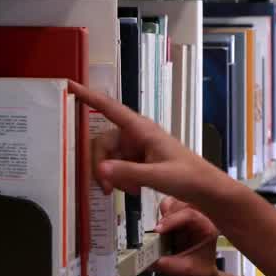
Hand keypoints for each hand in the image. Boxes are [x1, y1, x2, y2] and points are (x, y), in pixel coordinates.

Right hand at [69, 80, 232, 207]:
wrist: (204, 189)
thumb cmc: (188, 177)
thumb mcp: (158, 176)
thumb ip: (128, 172)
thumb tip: (100, 169)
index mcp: (141, 129)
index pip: (109, 108)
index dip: (88, 96)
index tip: (70, 85)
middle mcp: (136, 134)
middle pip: (103, 143)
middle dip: (101, 166)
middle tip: (106, 189)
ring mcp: (136, 148)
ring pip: (109, 158)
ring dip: (113, 176)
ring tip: (130, 190)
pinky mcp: (138, 160)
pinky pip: (118, 167)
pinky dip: (120, 179)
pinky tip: (134, 189)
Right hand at [152, 197, 220, 275]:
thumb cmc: (199, 273)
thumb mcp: (184, 270)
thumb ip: (166, 264)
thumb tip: (146, 260)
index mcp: (207, 228)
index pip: (190, 215)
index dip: (172, 220)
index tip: (158, 230)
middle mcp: (200, 219)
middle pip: (181, 204)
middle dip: (167, 217)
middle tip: (157, 232)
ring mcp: (190, 217)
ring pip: (174, 203)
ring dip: (164, 215)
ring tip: (160, 231)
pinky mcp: (180, 219)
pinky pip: (168, 209)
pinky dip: (162, 215)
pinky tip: (161, 228)